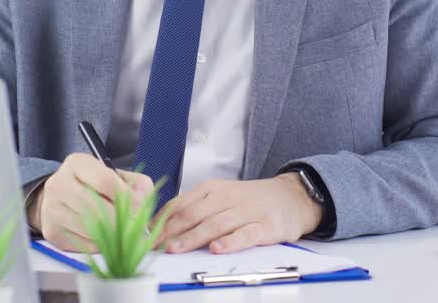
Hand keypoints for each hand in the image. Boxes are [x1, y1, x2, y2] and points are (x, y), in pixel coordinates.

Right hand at [28, 153, 153, 252]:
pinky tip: (103, 237)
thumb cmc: (93, 186)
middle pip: (98, 209)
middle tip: (134, 226)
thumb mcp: (115, 175)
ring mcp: (52, 208)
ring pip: (91, 229)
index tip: (139, 207)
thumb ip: (136, 184)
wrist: (60, 198)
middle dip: (122, 221)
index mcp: (77, 163)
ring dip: (112, 234)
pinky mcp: (52, 231)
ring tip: (121, 231)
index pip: (106, 181)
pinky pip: (83, 243)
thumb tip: (143, 201)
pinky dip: (99, 244)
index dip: (128, 197)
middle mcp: (59, 183)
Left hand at [155, 174, 322, 254]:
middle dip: (171, 231)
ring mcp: (247, 211)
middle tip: (154, 246)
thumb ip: (196, 209)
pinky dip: (230, 242)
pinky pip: (246, 234)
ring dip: (192, 237)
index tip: (145, 235)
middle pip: (194, 214)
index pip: (181, 204)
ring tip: (175, 249)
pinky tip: (216, 249)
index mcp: (213, 189)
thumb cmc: (251, 200)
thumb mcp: (221, 196)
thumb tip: (162, 227)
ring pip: (216, 224)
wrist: (292, 195)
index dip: (161, 220)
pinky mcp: (266, 226)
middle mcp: (228, 197)